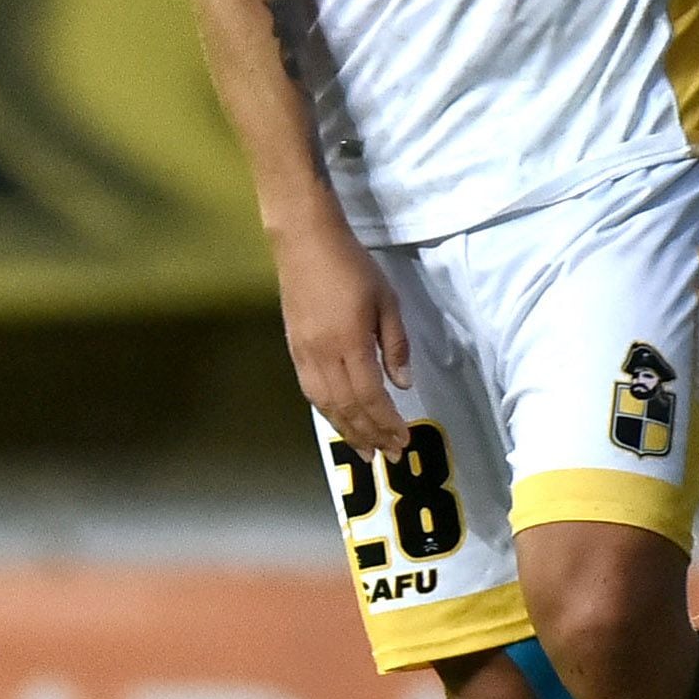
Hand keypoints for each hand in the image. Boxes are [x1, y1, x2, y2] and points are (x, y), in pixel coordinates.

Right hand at [277, 223, 412, 457]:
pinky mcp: (294, 349)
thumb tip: (402, 385)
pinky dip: (327, 412)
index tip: (404, 439)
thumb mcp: (387, 301)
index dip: (387, 422)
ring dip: (347, 430)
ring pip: (325, 404)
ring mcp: (304, 354)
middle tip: (390, 455)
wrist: (304, 243)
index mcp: (349, 343)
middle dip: (370, 435)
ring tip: (365, 451)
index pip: (370, 396)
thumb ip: (395, 345)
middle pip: (346, 407)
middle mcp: (322, 355)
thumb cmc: (352, 267)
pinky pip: (311, 391)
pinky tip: (339, 420)